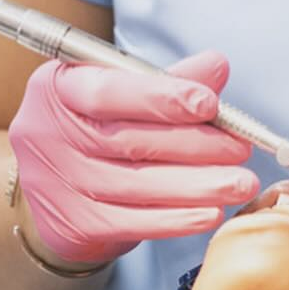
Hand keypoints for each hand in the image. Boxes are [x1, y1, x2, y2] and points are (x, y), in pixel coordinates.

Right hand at [10, 49, 259, 265]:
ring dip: (195, 186)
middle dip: (194, 144)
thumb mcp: (125, 91)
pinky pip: (131, 222)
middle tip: (240, 148)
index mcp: (60, 87)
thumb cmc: (100, 125)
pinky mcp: (72, 223)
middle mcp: (47, 133)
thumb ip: (168, 79)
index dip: (161, 97)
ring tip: (239, 182)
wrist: (56, 183)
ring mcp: (55, 182)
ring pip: (135, 185)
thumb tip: (216, 66)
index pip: (108, 91)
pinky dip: (176, 219)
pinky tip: (210, 213)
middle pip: (128, 141)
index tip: (210, 104)